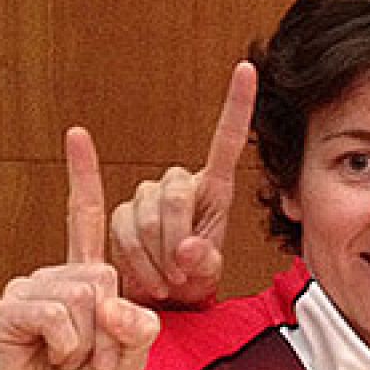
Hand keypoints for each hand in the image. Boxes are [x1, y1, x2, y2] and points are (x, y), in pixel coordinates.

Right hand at [0, 127, 161, 369]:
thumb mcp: (132, 354)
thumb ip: (139, 325)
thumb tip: (110, 305)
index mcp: (84, 277)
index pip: (83, 218)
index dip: (82, 176)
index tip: (76, 134)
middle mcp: (54, 275)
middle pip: (106, 276)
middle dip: (113, 327)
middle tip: (96, 357)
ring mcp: (28, 289)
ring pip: (84, 298)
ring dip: (90, 342)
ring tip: (71, 359)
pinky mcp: (8, 309)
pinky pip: (56, 316)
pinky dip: (66, 346)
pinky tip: (52, 357)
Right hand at [110, 61, 256, 307]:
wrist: (161, 301)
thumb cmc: (193, 283)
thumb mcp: (208, 275)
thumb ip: (205, 262)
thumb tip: (188, 249)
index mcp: (214, 191)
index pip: (226, 141)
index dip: (237, 104)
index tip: (247, 69)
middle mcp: (180, 185)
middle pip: (174, 196)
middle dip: (176, 241)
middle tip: (181, 274)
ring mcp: (148, 197)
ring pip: (147, 217)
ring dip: (156, 257)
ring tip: (167, 278)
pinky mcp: (121, 212)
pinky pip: (123, 231)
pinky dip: (136, 260)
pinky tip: (145, 274)